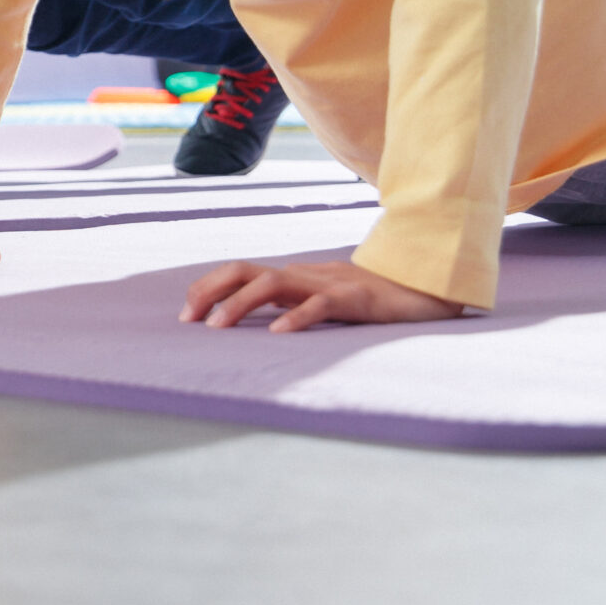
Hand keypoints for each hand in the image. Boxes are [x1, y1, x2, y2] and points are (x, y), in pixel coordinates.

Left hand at [181, 257, 465, 332]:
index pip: (238, 272)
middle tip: (189, 321)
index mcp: (290, 277)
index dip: (207, 288)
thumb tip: (248, 319)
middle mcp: (302, 275)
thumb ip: (286, 303)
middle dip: (210, 291)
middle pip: (244, 271)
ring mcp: (327, 285)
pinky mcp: (354, 300)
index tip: (185, 315)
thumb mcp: (316, 299)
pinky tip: (277, 333)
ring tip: (218, 327)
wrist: (420, 288)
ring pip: (273, 284)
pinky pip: (319, 306)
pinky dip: (296, 317)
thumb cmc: (364, 298)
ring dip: (240, 304)